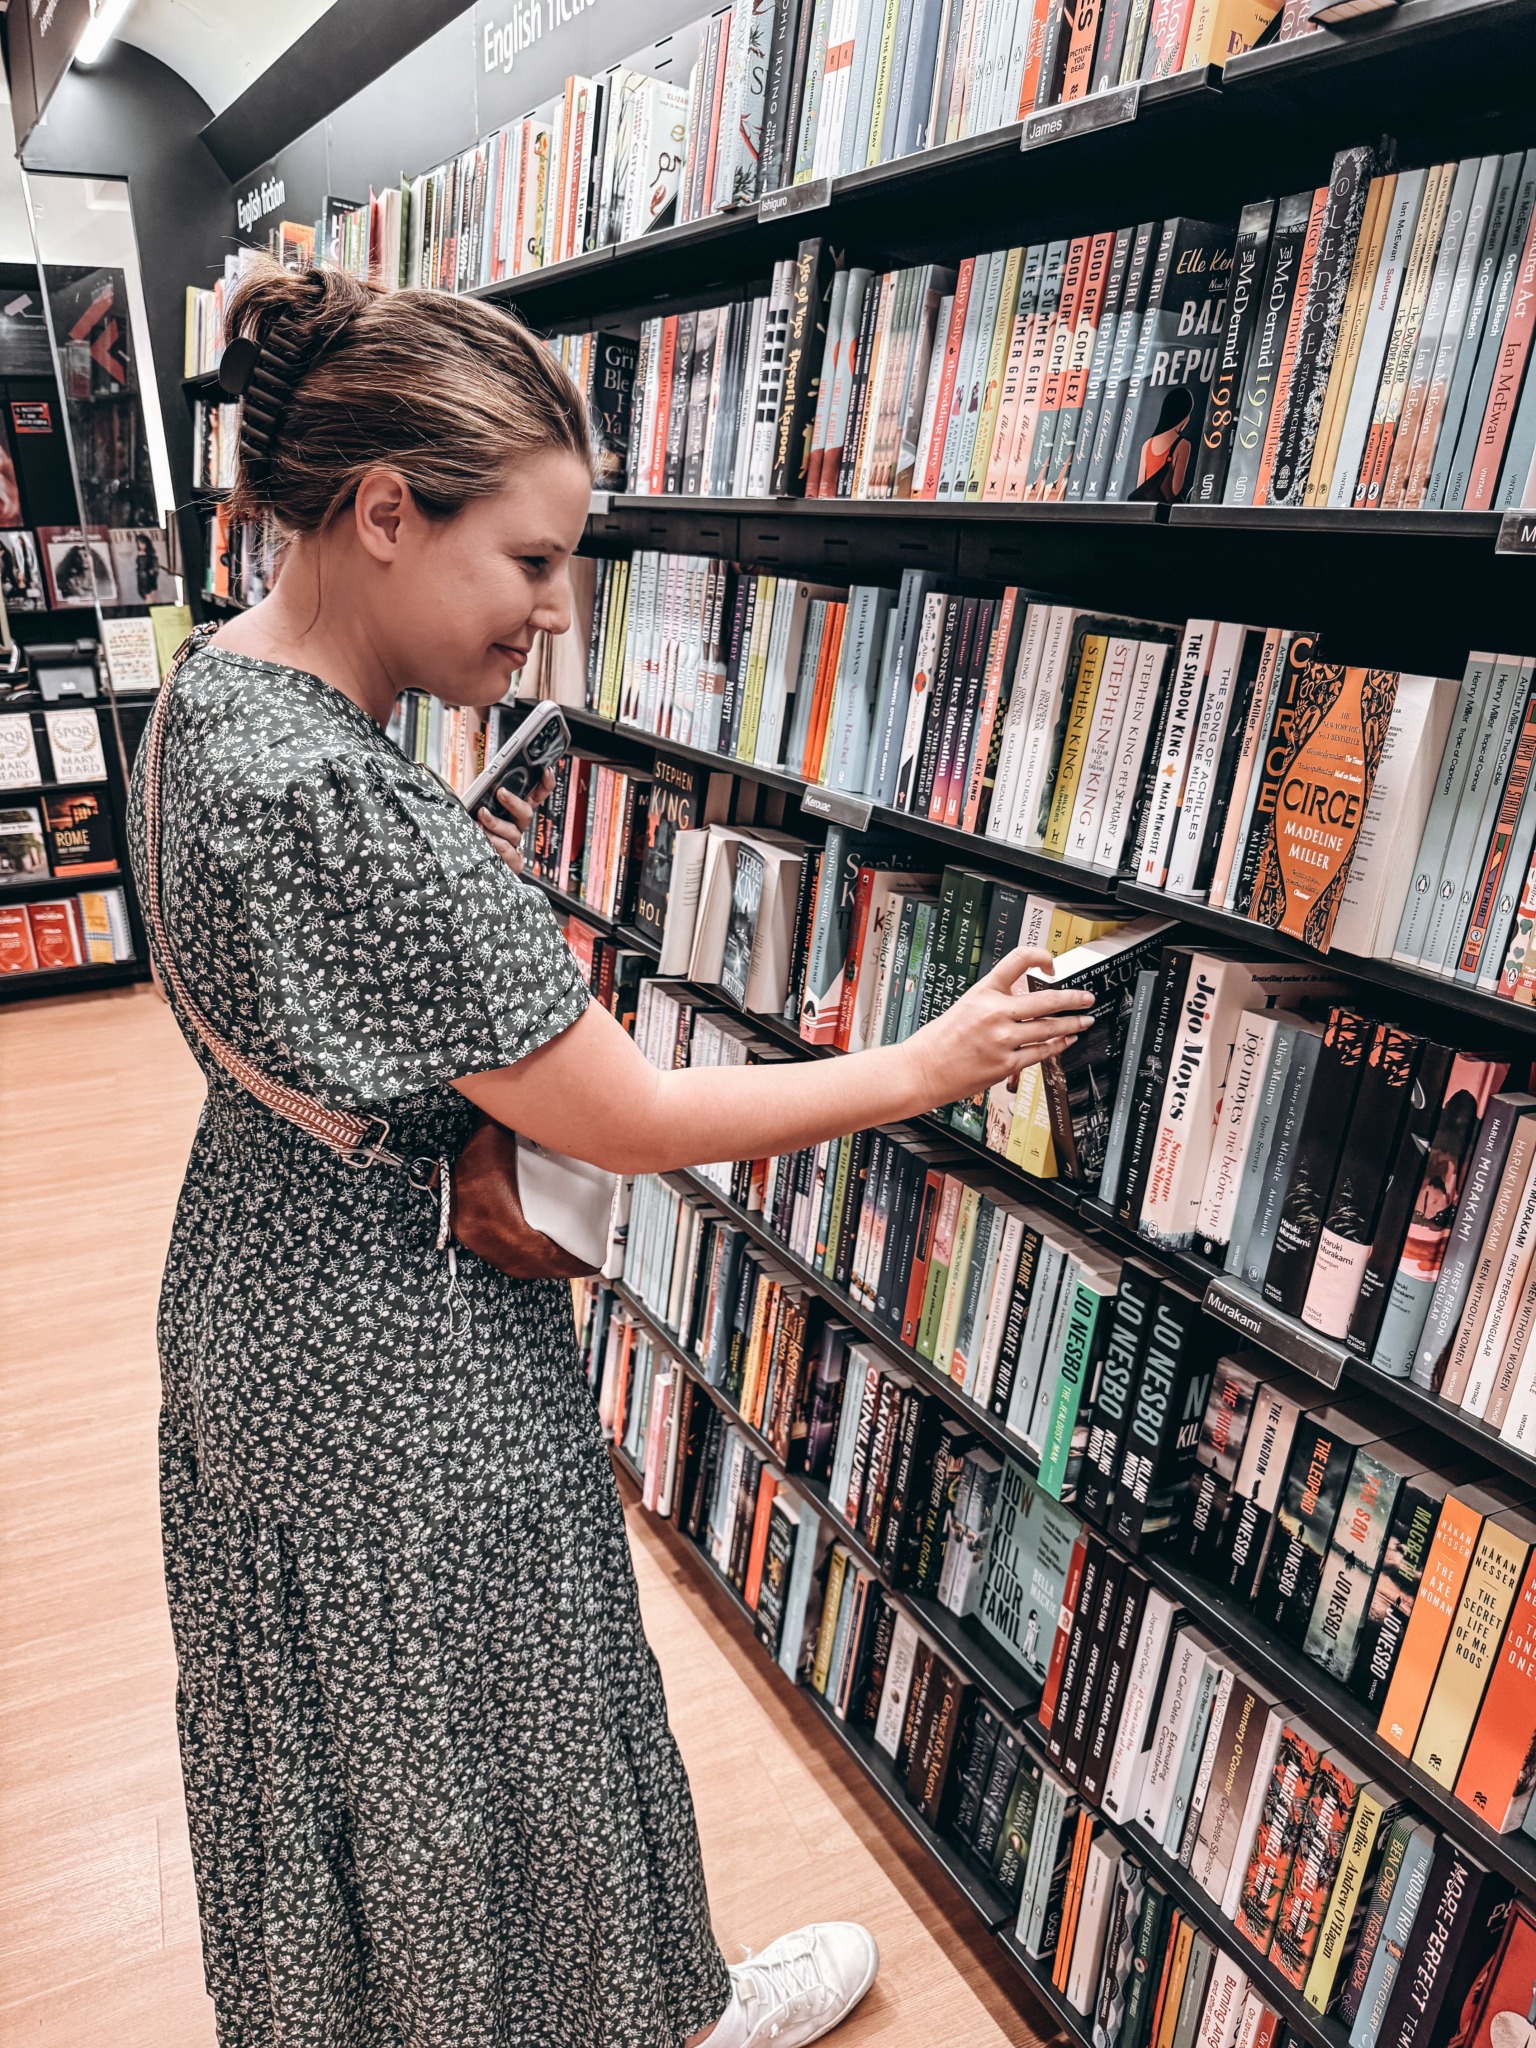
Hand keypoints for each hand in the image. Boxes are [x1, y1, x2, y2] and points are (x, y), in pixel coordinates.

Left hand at [477, 767, 553, 876]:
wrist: (459, 855)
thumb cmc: (466, 826)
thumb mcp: (471, 806)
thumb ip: (480, 795)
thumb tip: (482, 784)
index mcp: (512, 811)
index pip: (535, 796)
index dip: (544, 784)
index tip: (546, 770)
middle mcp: (517, 827)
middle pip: (526, 812)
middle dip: (514, 801)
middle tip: (500, 791)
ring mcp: (516, 845)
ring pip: (513, 832)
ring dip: (495, 823)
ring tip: (479, 816)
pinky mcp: (513, 863)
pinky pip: (509, 852)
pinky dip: (494, 843)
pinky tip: (482, 837)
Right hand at [903, 944, 1094, 1109]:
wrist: (922, 1069)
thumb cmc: (939, 1040)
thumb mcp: (966, 1005)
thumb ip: (995, 999)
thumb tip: (1025, 997)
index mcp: (983, 992)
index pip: (1018, 960)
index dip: (1041, 957)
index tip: (1052, 965)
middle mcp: (995, 1013)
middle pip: (1046, 1000)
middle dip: (1074, 999)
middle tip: (1087, 998)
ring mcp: (1002, 1040)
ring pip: (1049, 1029)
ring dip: (1072, 1025)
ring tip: (1084, 1022)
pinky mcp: (1005, 1064)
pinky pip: (1040, 1053)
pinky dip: (1057, 1047)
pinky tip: (1065, 1042)